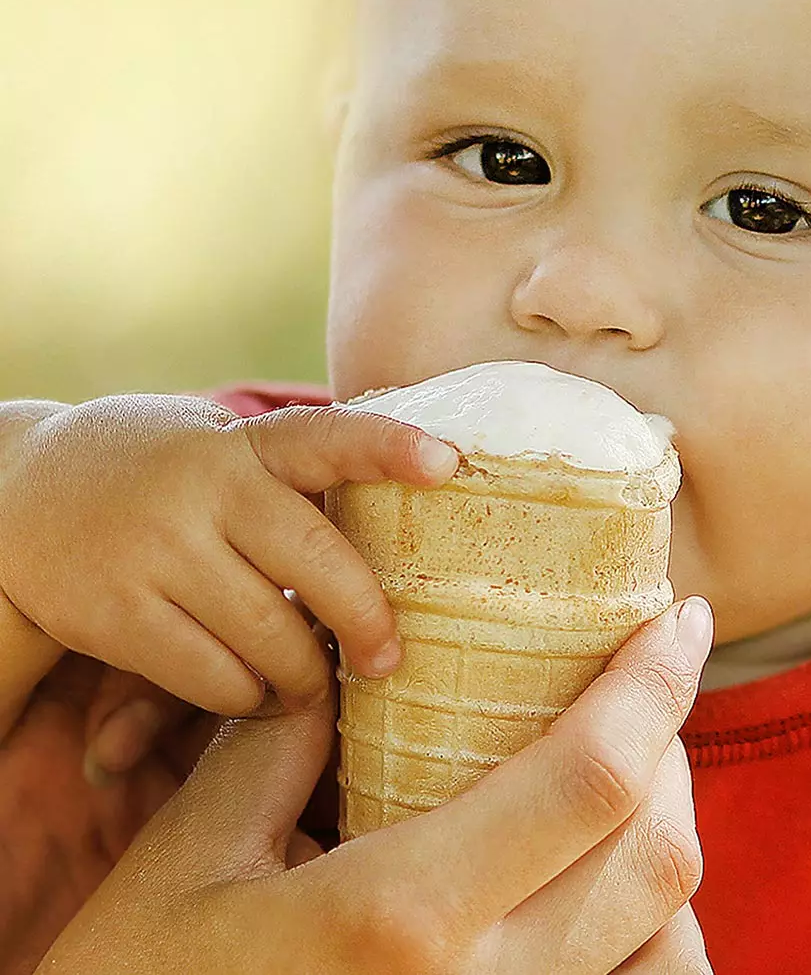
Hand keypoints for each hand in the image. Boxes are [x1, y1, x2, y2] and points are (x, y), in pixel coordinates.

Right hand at [0, 394, 459, 715]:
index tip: (447, 462)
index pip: (328, 435)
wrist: (24, 489)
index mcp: (245, 444)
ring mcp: (157, 550)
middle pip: (318, 563)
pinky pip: (212, 677)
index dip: (390, 446)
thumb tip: (409, 523)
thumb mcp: (224, 451)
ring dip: (305, 675)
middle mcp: (206, 489)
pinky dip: (247, 696)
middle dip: (366, 621)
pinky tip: (255, 690)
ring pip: (269, 636)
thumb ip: (293, 480)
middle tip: (387, 659)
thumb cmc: (165, 477)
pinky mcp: (115, 612)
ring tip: (313, 682)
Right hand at [38, 599, 714, 974]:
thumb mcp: (192, 854)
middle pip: (655, 852)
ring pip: (664, 933)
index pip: (587, 778)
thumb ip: (286, 742)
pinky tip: (604, 876)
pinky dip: (651, 928)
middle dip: (672, 742)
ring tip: (633, 763)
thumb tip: (354, 655)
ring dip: (668, 832)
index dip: (655, 685)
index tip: (679, 617)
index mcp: (402, 915)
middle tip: (645, 676)